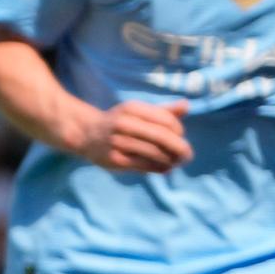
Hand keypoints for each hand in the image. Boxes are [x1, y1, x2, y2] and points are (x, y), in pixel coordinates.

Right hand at [77, 99, 191, 172]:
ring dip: (171, 160)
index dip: (179, 130)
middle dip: (180, 148)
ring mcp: (118, 142)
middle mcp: (124, 123)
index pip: (166, 120)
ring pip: (155, 154)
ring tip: (176, 162)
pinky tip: (165, 168)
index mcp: (132, 108)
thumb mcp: (138, 112)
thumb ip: (163, 111)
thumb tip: (186, 105)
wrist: (87, 134)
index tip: (181, 136)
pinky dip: (160, 168)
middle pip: (162, 137)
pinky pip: (145, 166)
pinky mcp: (116, 160)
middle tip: (187, 155)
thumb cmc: (120, 122)